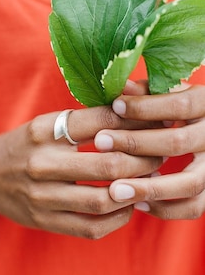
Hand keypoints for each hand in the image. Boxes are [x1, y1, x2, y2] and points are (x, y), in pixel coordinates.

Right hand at [0, 105, 162, 238]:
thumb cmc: (25, 145)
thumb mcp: (48, 124)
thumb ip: (85, 120)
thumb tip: (131, 116)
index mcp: (44, 130)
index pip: (102, 121)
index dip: (136, 123)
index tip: (154, 125)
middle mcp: (41, 162)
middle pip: (109, 163)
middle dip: (145, 160)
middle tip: (158, 156)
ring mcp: (41, 196)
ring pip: (104, 200)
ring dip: (134, 190)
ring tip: (146, 181)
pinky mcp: (43, 220)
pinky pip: (91, 227)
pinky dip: (118, 219)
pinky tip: (126, 205)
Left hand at [94, 84, 204, 219]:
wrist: (204, 130)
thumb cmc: (178, 107)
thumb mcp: (168, 94)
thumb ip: (147, 92)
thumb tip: (120, 86)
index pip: (179, 105)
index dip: (145, 107)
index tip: (115, 106)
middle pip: (178, 142)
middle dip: (135, 143)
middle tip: (99, 142)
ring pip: (189, 183)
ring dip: (149, 187)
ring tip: (114, 189)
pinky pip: (193, 206)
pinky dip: (165, 208)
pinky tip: (136, 204)